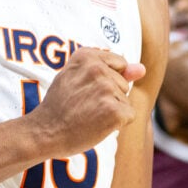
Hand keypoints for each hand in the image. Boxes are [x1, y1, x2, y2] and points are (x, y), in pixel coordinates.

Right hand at [31, 47, 145, 156]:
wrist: (45, 132)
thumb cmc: (61, 105)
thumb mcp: (78, 77)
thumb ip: (112, 69)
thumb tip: (143, 68)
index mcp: (86, 55)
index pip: (119, 64)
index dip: (106, 81)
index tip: (84, 90)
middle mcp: (97, 68)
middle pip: (124, 83)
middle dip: (110, 96)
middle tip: (83, 104)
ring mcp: (106, 89)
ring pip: (125, 100)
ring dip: (112, 110)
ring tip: (87, 114)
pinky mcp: (114, 110)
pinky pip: (129, 115)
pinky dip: (117, 124)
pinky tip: (96, 125)